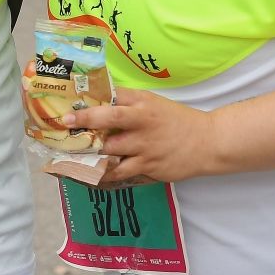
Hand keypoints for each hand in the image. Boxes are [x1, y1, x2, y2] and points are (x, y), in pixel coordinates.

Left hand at [68, 87, 216, 184]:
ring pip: (111, 152)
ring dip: (90, 154)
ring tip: (69, 155)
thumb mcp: (153, 102)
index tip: (68, 111)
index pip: (112, 100)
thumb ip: (127, 101)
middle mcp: (143, 124)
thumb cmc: (176, 120)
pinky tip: (90, 175)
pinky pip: (122, 173)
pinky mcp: (150, 168)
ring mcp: (146, 148)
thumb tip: (98, 99)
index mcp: (143, 105)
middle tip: (66, 126)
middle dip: (85, 124)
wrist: (208, 142)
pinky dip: (105, 175)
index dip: (89, 105)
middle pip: (109, 122)